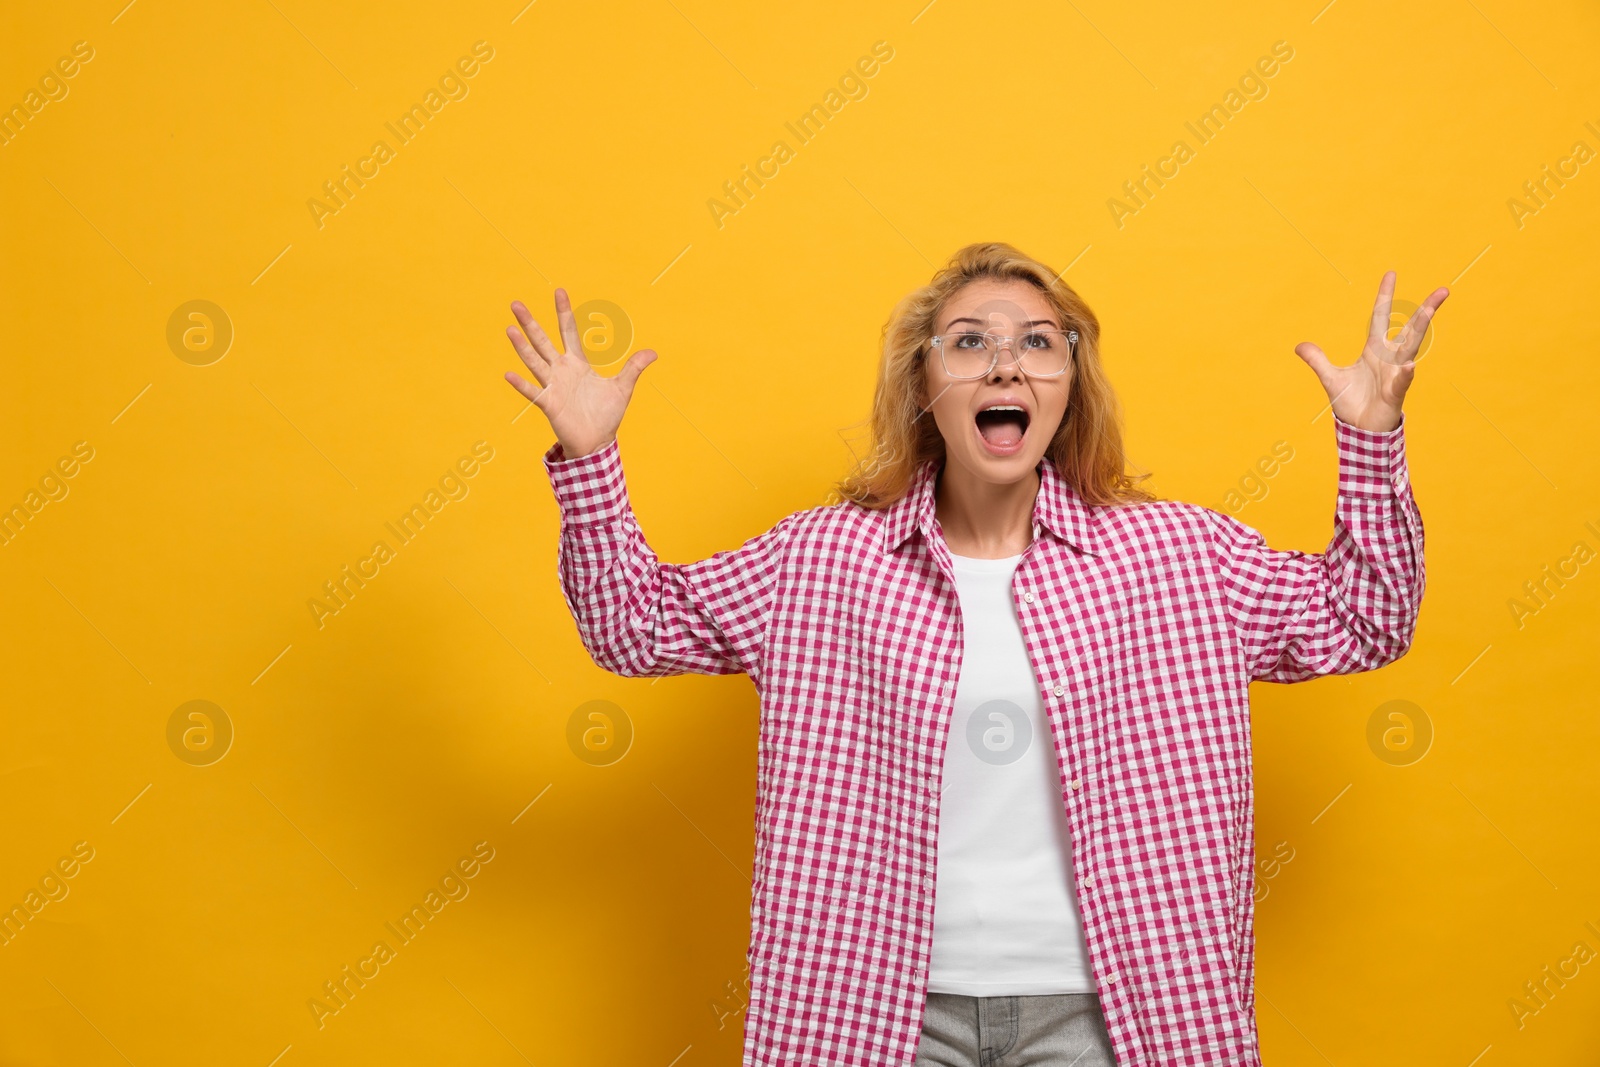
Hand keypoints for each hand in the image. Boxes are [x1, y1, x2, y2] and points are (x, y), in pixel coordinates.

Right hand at [503, 288, 656, 457]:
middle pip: (543, 341)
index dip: (564, 312)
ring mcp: (553, 386)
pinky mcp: (550, 404)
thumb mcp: (622, 388)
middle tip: (516, 304)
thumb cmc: (606, 415)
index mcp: (577, 364)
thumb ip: (633, 368)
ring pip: (535, 361)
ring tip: (509, 329)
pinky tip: (508, 374)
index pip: (569, 331)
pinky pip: (534, 392)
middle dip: (530, 323)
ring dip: (522, 346)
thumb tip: (654, 352)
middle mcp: (561, 371)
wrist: (596, 442)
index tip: (560, 291)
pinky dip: (521, 384)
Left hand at [1295, 271, 1447, 431]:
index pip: (1381, 316)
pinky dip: (1404, 375)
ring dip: (1423, 327)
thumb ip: (1317, 360)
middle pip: (1410, 328)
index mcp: (1375, 350)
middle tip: (1443, 290)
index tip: (1390, 273)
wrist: (1360, 430)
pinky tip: (1408, 366)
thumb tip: (1299, 346)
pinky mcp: (1394, 394)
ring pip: (1412, 347)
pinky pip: (1401, 382)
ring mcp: (1396, 374)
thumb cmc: (1353, 403)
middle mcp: (1390, 358)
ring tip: (1432, 307)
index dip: (1384, 296)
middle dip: (1425, 309)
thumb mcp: (1331, 377)